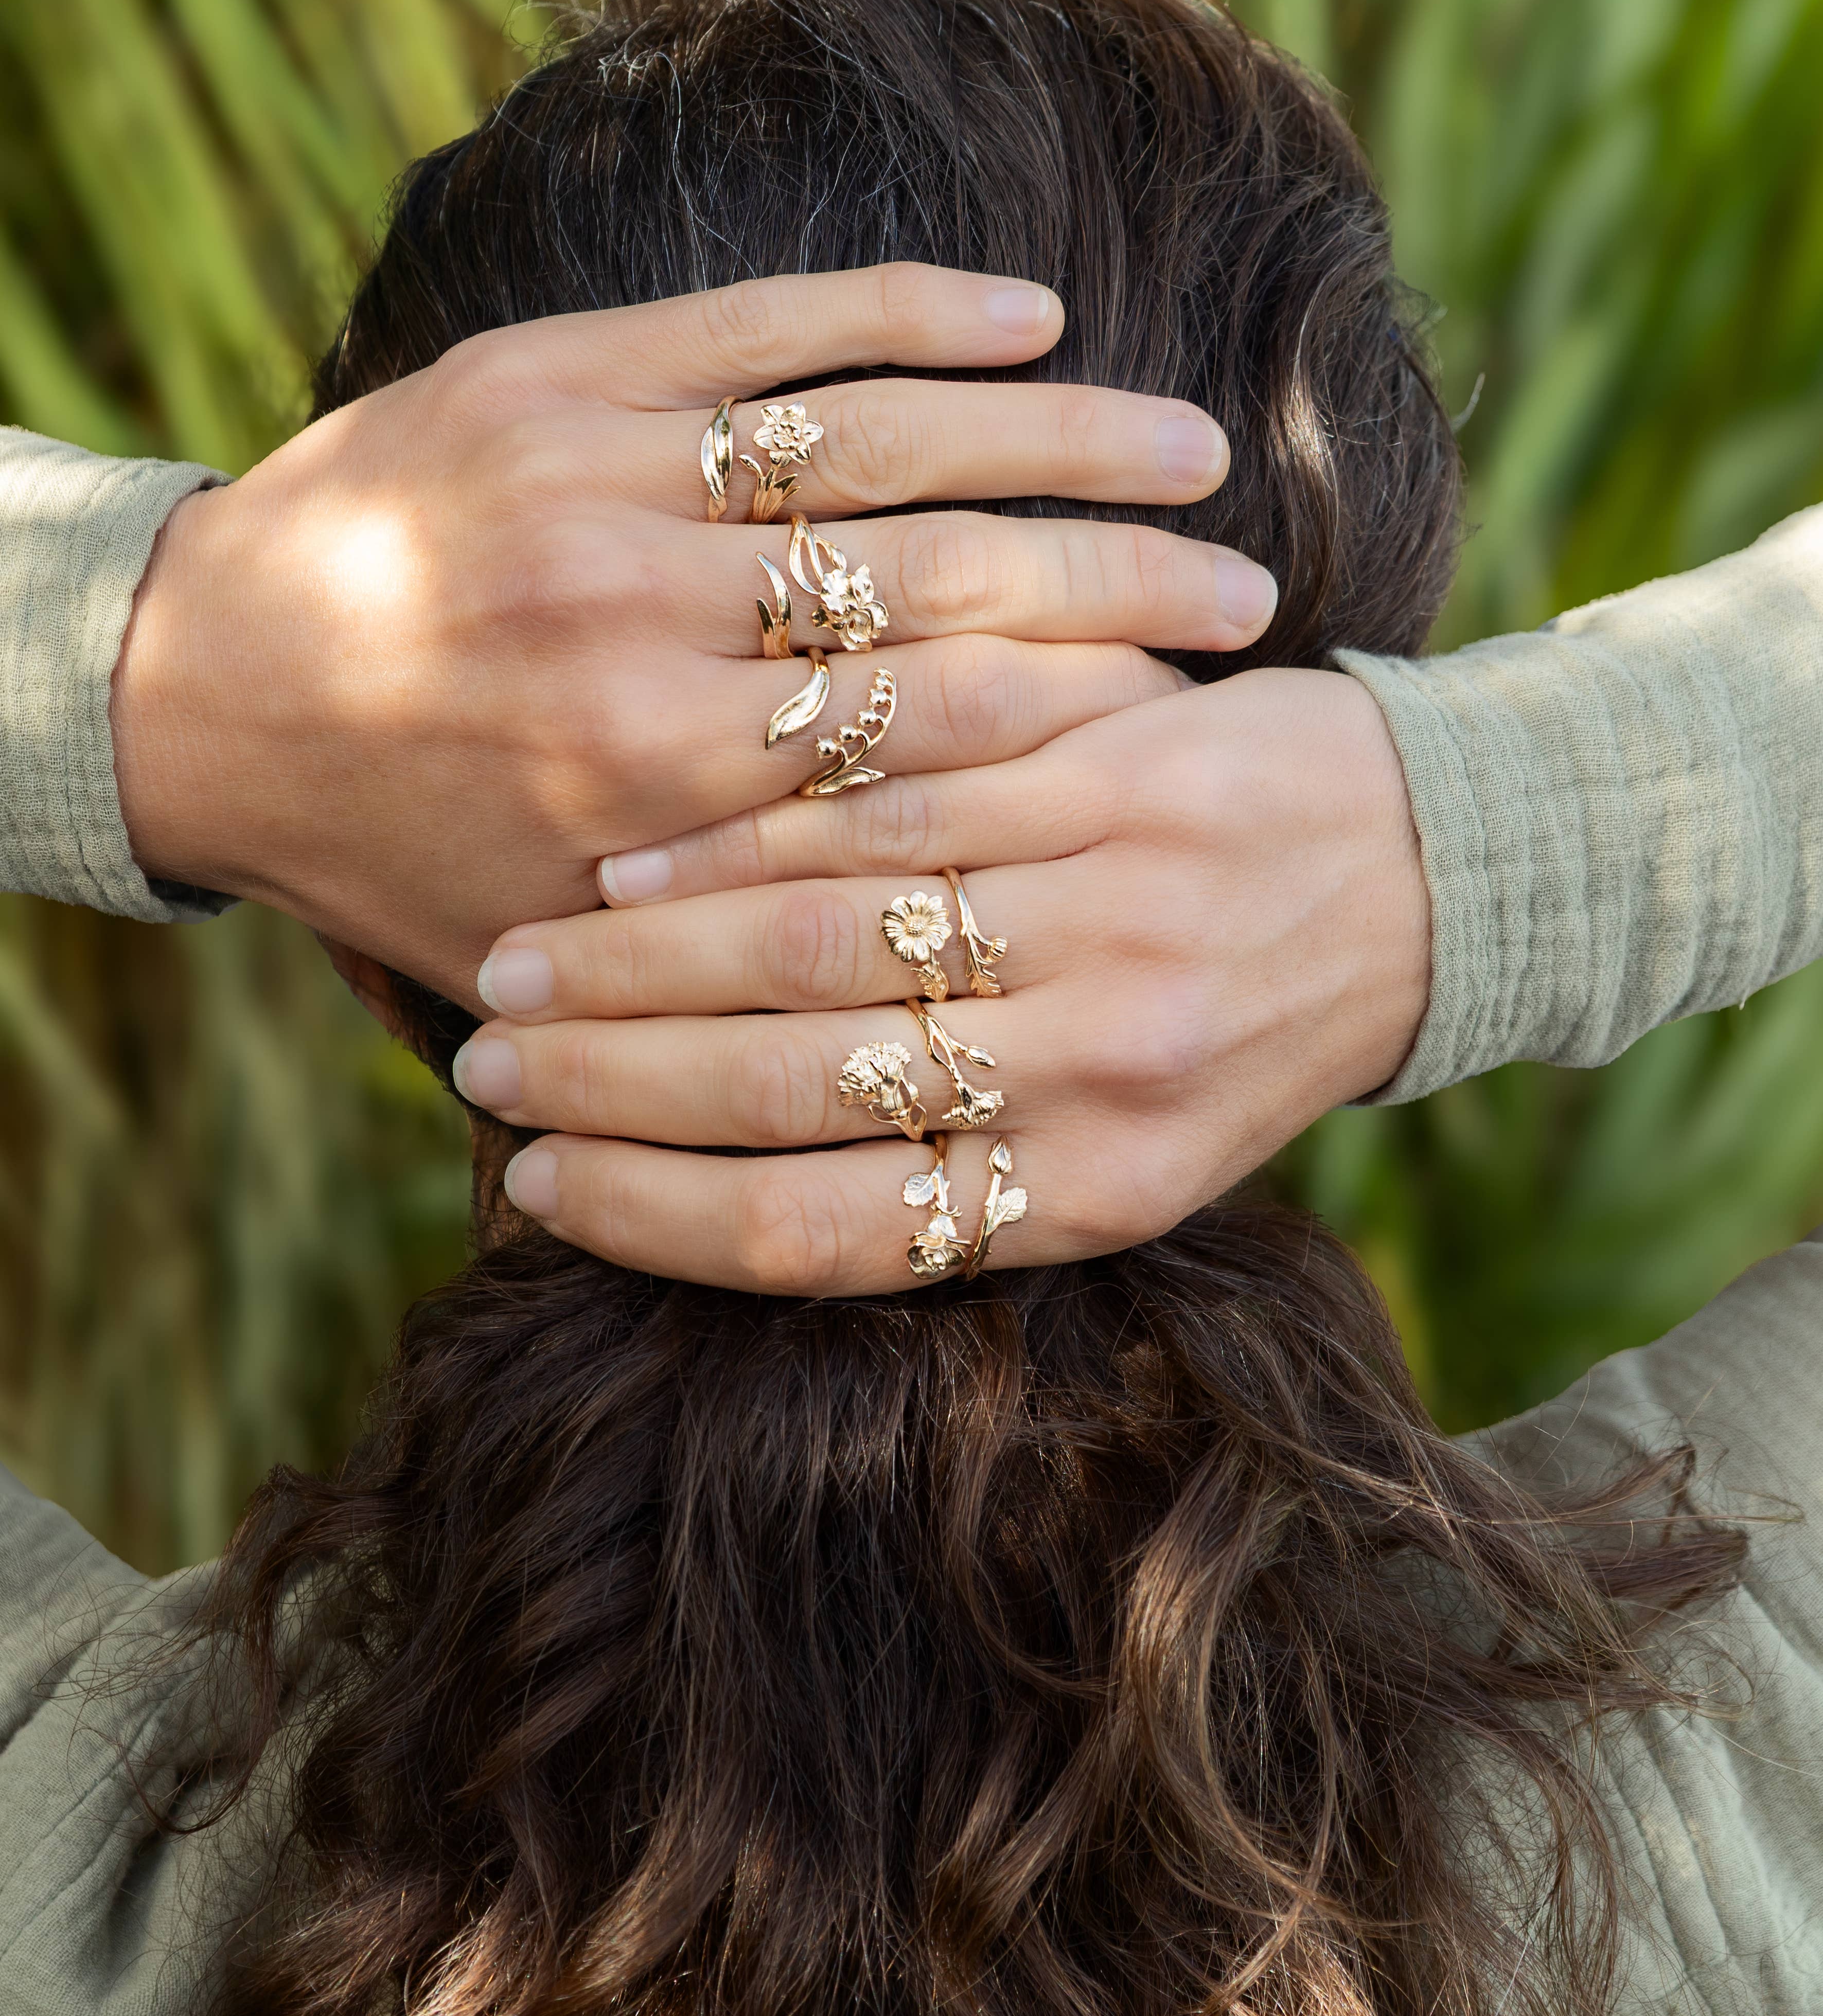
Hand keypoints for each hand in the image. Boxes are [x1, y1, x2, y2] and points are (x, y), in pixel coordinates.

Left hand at [109, 265, 1272, 1000]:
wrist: (195, 690)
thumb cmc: (390, 851)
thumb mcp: (564, 966)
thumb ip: (724, 983)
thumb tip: (911, 1017)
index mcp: (650, 800)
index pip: (936, 752)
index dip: (1094, 732)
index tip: (1208, 731)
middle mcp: (639, 636)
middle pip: (947, 598)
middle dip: (1123, 590)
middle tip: (1250, 599)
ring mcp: (600, 483)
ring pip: (885, 447)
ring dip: (1062, 441)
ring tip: (1198, 456)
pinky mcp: (563, 365)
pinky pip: (774, 322)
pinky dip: (911, 313)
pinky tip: (1035, 318)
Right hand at [449, 668, 1429, 1291]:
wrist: (1434, 877)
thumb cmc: (1248, 1033)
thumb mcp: (1138, 1156)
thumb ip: (964, 1176)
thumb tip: (721, 1190)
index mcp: (1092, 1196)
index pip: (818, 1232)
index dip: (649, 1215)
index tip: (530, 1185)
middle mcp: (1095, 1075)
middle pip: (788, 1087)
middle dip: (605, 1083)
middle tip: (483, 1064)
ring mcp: (1105, 920)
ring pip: (815, 942)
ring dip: (640, 959)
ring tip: (523, 964)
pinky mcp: (1113, 783)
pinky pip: (891, 809)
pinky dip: (749, 842)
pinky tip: (641, 860)